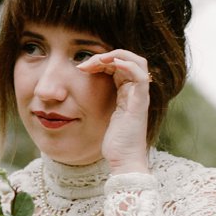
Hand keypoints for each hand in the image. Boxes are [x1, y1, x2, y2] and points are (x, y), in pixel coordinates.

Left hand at [79, 48, 152, 173]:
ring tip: (95, 61)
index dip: (102, 61)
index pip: (119, 65)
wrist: (124, 160)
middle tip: (85, 63)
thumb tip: (75, 95)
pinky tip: (110, 65)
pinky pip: (140, 77)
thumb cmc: (112, 142)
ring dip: (114, 57)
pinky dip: (127, 65)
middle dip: (106, 56)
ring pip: (137, 62)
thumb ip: (96, 103)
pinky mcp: (140, 103)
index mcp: (126, 93)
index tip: (82, 67)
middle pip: (128, 60)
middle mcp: (135, 92)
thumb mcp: (100, 116)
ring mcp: (139, 96)